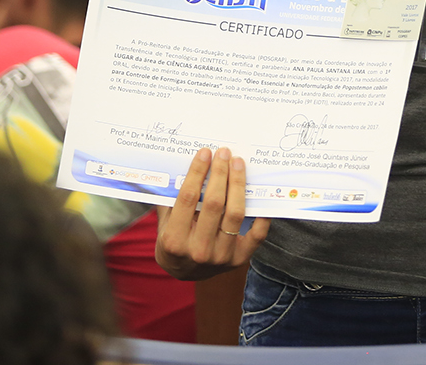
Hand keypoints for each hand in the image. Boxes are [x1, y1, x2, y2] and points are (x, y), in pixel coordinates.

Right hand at [155, 147, 270, 280]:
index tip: (205, 153)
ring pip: (235, 214)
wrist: (185, 272)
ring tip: (238, 164)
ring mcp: (221, 257)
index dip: (197, 173)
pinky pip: (257, 234)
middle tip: (224, 153)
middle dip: (220, 174)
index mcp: (174, 240)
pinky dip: (261, 214)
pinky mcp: (240, 259)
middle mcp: (198, 250)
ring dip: (238, 184)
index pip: (188, 199)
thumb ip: (171, 198)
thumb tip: (181, 163)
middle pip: (214, 204)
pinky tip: (259, 193)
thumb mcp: (164, 222)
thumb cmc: (173, 240)